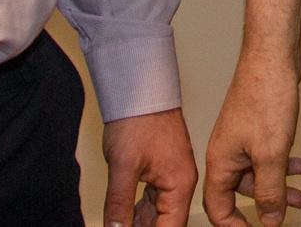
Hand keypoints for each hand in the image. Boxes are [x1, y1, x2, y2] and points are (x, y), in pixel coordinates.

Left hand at [102, 107, 196, 226]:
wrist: (139, 87)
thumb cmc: (138, 118)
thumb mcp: (123, 168)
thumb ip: (119, 205)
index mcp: (180, 185)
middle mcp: (180, 182)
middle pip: (165, 222)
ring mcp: (171, 175)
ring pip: (157, 213)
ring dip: (139, 224)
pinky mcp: (160, 168)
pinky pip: (152, 199)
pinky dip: (138, 211)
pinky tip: (124, 219)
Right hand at [203, 52, 300, 226]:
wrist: (273, 54)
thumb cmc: (265, 95)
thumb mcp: (271, 154)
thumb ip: (270, 191)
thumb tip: (269, 221)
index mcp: (220, 161)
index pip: (217, 207)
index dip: (234, 225)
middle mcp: (226, 151)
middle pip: (240, 192)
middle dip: (265, 206)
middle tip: (286, 215)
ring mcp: (241, 138)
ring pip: (257, 173)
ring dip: (279, 186)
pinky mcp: (256, 126)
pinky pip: (266, 155)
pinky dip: (282, 165)